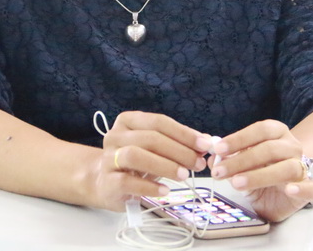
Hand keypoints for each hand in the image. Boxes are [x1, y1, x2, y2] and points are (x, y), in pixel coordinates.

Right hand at [91, 111, 208, 211]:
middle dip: (178, 150)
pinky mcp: (107, 182)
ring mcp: (108, 158)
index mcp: (128, 121)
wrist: (105, 183)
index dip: (183, 133)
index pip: (159, 122)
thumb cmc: (136, 164)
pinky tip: (165, 191)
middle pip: (149, 138)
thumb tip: (207, 142)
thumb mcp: (156, 149)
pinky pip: (127, 182)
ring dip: (164, 165)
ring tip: (184, 175)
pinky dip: (149, 187)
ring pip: (135, 156)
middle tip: (198, 164)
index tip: (205, 144)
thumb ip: (178, 143)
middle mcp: (115, 136)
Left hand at [207, 120, 312, 221]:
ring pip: (288, 167)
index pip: (260, 130)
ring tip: (237, 184)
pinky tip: (289, 190)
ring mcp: (305, 166)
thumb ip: (228, 159)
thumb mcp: (242, 165)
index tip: (218, 150)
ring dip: (260, 175)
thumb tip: (210, 157)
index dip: (239, 138)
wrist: (287, 190)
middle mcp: (292, 147)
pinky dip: (303, 188)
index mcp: (277, 133)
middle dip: (241, 160)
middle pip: (270, 148)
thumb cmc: (263, 172)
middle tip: (219, 172)